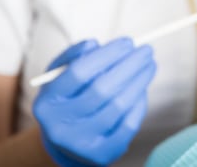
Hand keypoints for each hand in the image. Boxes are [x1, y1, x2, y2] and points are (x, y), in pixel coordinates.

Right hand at [33, 37, 156, 165]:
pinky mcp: (102, 154)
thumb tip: (94, 44)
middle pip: (102, 90)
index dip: (106, 54)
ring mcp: (82, 143)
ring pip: (119, 106)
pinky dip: (139, 103)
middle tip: (146, 51)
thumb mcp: (60, 76)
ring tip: (148, 65)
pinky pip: (129, 124)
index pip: (79, 72)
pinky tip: (142, 89)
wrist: (65, 143)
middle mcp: (61, 126)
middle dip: (129, 66)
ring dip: (139, 81)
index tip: (127, 42)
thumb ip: (73, 56)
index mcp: (48, 103)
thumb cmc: (67, 99)